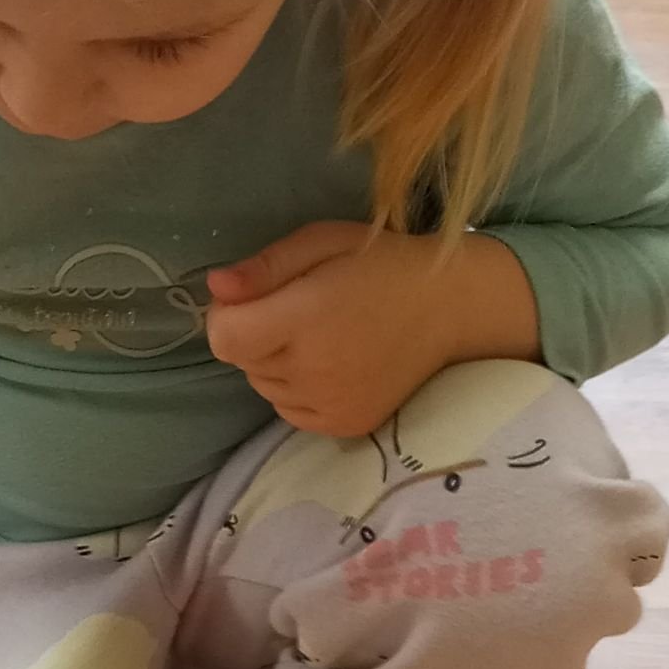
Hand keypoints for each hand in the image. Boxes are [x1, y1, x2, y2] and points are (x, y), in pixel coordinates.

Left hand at [205, 224, 539, 438]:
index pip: (223, 338)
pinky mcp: (345, 425)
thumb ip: (264, 267)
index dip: (227, 316)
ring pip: (264, 387)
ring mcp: (330, 405)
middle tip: (301, 309)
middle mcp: (314, 370)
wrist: (453, 308)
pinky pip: (290, 411)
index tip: (253, 298)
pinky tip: (332, 363)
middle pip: (243, 362)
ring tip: (321, 336)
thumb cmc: (383, 264)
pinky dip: (297, 389)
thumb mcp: (322, 242)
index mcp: (307, 318)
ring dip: (276, 363)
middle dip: (255, 335)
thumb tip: (214, 288)